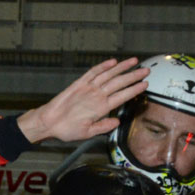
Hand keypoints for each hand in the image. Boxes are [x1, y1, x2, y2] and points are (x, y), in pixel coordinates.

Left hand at [17, 58, 148, 143]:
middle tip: (145, 70)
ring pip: (108, 74)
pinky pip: (93, 72)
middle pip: (119, 82)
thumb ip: (104, 126)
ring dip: (122, 66)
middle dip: (134, 75)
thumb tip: (116, 121)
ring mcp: (88, 87)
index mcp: (101, 107)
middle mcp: (96, 95)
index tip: (145, 84)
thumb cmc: (67, 129)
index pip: (123, 96)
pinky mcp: (79, 83)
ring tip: (133, 61)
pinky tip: (112, 61)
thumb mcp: (88, 133)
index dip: (135, 89)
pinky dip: (103, 65)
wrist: (49, 121)